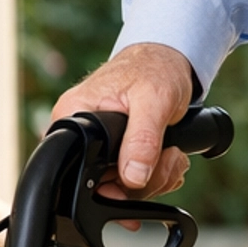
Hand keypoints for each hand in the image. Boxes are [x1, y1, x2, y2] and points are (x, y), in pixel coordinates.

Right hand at [51, 43, 195, 199]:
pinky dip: (159, 174)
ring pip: (124, 186)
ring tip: (173, 152)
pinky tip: (170, 157)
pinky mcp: (117, 153)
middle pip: (104, 184)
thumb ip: (143, 139)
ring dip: (157, 177)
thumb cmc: (155, 68)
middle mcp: (80, 134)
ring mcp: (99, 146)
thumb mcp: (154, 99)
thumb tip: (132, 177)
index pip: (78, 169)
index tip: (139, 179)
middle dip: (144, 181)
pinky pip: (135, 181)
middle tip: (169, 158)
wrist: (167, 60)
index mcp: (73, 116)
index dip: (110, 184)